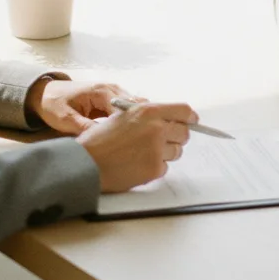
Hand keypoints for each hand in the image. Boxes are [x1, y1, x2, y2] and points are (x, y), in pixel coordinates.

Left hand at [26, 78, 136, 134]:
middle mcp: (111, 89)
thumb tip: (103, 139)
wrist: (45, 94)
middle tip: (137, 141)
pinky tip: (127, 133)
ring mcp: (112, 93)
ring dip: (133, 120)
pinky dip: (127, 119)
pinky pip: (124, 108)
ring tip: (135, 138)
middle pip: (132, 105)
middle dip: (135, 121)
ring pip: (131, 106)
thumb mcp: (66, 119)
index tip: (130, 141)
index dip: (128, 125)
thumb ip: (85, 127)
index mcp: (101, 91)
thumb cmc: (54, 104)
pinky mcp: (110, 99)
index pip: (123, 109)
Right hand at [76, 101, 197, 192]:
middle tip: (164, 141)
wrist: (85, 164)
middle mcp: (157, 128)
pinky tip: (138, 165)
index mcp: (149, 111)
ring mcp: (157, 150)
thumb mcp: (123, 116)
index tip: (192, 121)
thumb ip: (147, 116)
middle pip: (184, 132)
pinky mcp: (154, 169)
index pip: (183, 110)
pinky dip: (155, 167)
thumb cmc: (99, 140)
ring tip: (144, 154)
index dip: (190, 117)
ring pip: (176, 151)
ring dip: (166, 153)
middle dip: (177, 137)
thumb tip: (167, 119)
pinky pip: (165, 167)